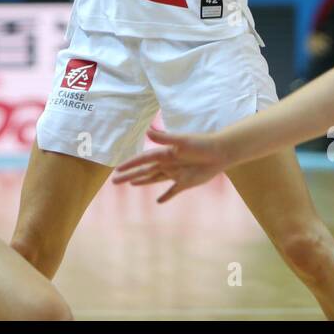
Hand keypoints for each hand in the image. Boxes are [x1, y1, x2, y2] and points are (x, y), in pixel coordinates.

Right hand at [111, 128, 230, 202]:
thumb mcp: (182, 141)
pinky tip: (159, 202)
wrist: (219, 152)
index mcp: (164, 154)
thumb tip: (148, 131)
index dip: (129, 164)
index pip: (142, 160)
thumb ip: (165, 138)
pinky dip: (166, 196)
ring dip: (142, 182)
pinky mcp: (185, 182)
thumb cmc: (201, 144)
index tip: (116, 169)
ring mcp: (175, 173)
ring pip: (154, 179)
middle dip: (129, 175)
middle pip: (144, 171)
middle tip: (114, 181)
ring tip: (130, 183)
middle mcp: (166, 164)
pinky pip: (172, 191)